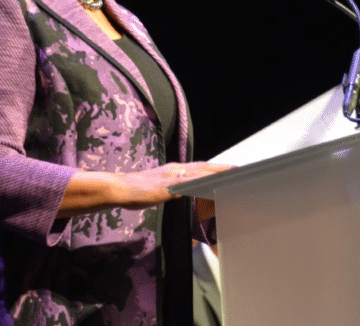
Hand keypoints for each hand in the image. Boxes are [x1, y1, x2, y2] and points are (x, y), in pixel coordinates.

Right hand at [59, 162, 231, 216]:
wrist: (120, 188)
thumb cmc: (136, 191)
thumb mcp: (158, 189)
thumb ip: (170, 189)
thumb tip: (179, 193)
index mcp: (174, 170)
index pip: (199, 168)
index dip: (214, 168)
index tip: (229, 169)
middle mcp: (176, 169)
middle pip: (204, 167)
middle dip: (222, 167)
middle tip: (240, 168)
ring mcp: (174, 176)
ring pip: (201, 172)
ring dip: (217, 172)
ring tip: (233, 174)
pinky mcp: (170, 185)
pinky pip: (191, 183)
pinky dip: (204, 182)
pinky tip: (214, 184)